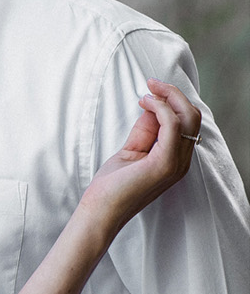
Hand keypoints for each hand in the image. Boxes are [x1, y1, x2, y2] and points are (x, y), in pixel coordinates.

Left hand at [81, 80, 200, 238]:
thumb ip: (145, 131)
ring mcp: (176, 162)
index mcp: (176, 158)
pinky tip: (145, 101)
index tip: (151, 89)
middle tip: (152, 82)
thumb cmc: (111, 185)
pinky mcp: (165, 163)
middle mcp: (182, 160)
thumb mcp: (131, 150)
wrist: (100, 211)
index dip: (172, 102)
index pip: (187, 123)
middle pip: (193, 117)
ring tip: (149, 89)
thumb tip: (151, 107)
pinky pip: (172, 126)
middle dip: (174, 95)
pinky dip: (161, 108)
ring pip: (188, 118)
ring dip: (169, 97)